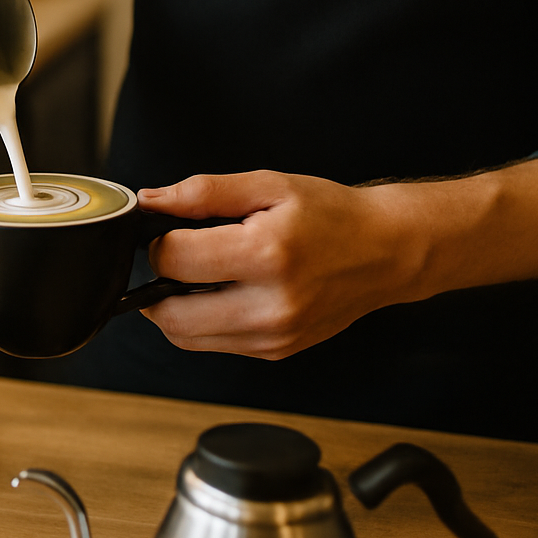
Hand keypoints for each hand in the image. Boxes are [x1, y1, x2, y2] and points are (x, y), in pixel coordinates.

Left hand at [137, 161, 537, 359]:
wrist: (387, 251)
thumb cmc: (333, 216)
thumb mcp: (267, 185)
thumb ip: (202, 193)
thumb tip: (151, 202)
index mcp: (267, 255)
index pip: (173, 261)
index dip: (159, 241)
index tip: (169, 229)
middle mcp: (270, 305)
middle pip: (170, 314)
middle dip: (157, 283)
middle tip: (176, 257)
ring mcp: (273, 336)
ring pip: (186, 337)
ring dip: (176, 308)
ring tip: (202, 274)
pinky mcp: (275, 351)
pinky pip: (214, 345)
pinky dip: (204, 322)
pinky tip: (225, 292)